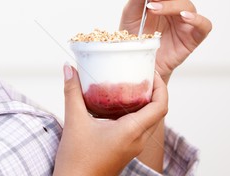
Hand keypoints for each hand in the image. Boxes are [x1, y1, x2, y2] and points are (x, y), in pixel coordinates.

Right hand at [53, 65, 167, 175]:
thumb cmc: (77, 160)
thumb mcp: (74, 121)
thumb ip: (72, 92)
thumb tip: (69, 68)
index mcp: (131, 131)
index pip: (160, 107)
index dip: (161, 87)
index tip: (150, 72)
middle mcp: (137, 140)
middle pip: (157, 112)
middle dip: (153, 91)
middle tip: (140, 74)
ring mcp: (132, 146)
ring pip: (148, 120)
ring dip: (144, 102)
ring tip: (130, 85)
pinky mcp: (125, 149)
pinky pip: (138, 128)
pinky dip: (134, 113)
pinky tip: (117, 104)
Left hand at [120, 0, 212, 82]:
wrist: (137, 59)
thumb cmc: (135, 36)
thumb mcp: (130, 14)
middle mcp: (175, 5)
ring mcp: (185, 20)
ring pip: (188, 4)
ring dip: (172, 4)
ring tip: (155, 9)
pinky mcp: (192, 36)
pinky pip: (204, 24)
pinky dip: (197, 18)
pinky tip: (184, 17)